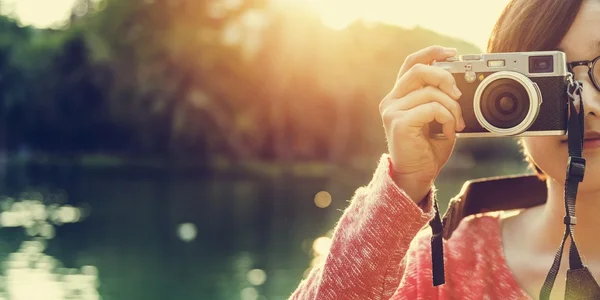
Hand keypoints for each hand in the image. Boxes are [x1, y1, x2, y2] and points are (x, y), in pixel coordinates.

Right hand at [379, 45, 465, 203]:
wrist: (416, 176)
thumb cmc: (427, 150)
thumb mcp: (437, 118)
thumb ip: (440, 98)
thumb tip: (458, 83)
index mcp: (399, 96)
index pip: (411, 64)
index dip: (431, 53)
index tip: (452, 54)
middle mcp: (391, 100)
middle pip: (418, 70)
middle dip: (444, 76)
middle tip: (458, 94)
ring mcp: (392, 111)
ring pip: (431, 92)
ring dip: (452, 108)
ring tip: (456, 124)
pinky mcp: (398, 123)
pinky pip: (432, 109)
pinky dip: (447, 119)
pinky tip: (448, 132)